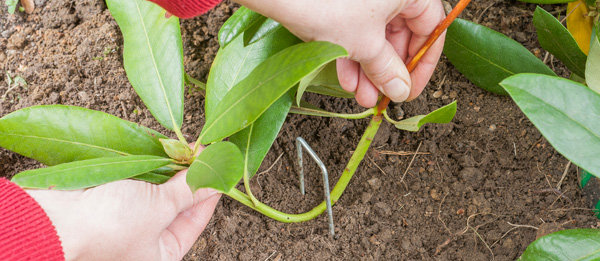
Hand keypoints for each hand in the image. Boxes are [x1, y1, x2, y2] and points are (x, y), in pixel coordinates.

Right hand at [26, 146, 218, 260]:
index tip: (221, 165)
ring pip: (158, 189)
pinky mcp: (111, 201)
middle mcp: (146, 241)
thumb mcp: (160, 208)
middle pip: (178, 204)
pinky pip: (138, 181)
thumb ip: (189, 191)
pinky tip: (162, 149)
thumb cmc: (109, 225)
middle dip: (190, 176)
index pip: (197, 219)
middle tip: (202, 150)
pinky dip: (150, 165)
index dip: (210, 190)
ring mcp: (128, 221)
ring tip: (185, 146)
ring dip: (171, 168)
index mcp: (162, 254)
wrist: (53, 220)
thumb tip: (215, 177)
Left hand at [236, 0, 445, 106]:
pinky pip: (356, 30)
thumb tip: (401, 90)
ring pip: (375, 36)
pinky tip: (345, 79)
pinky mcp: (343, 3)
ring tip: (361, 96)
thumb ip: (388, 70)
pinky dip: (352, 54)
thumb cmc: (327, 4)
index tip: (411, 88)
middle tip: (382, 96)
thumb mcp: (365, 45)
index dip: (422, 64)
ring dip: (368, 69)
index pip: (431, 28)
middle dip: (387, 70)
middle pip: (401, 34)